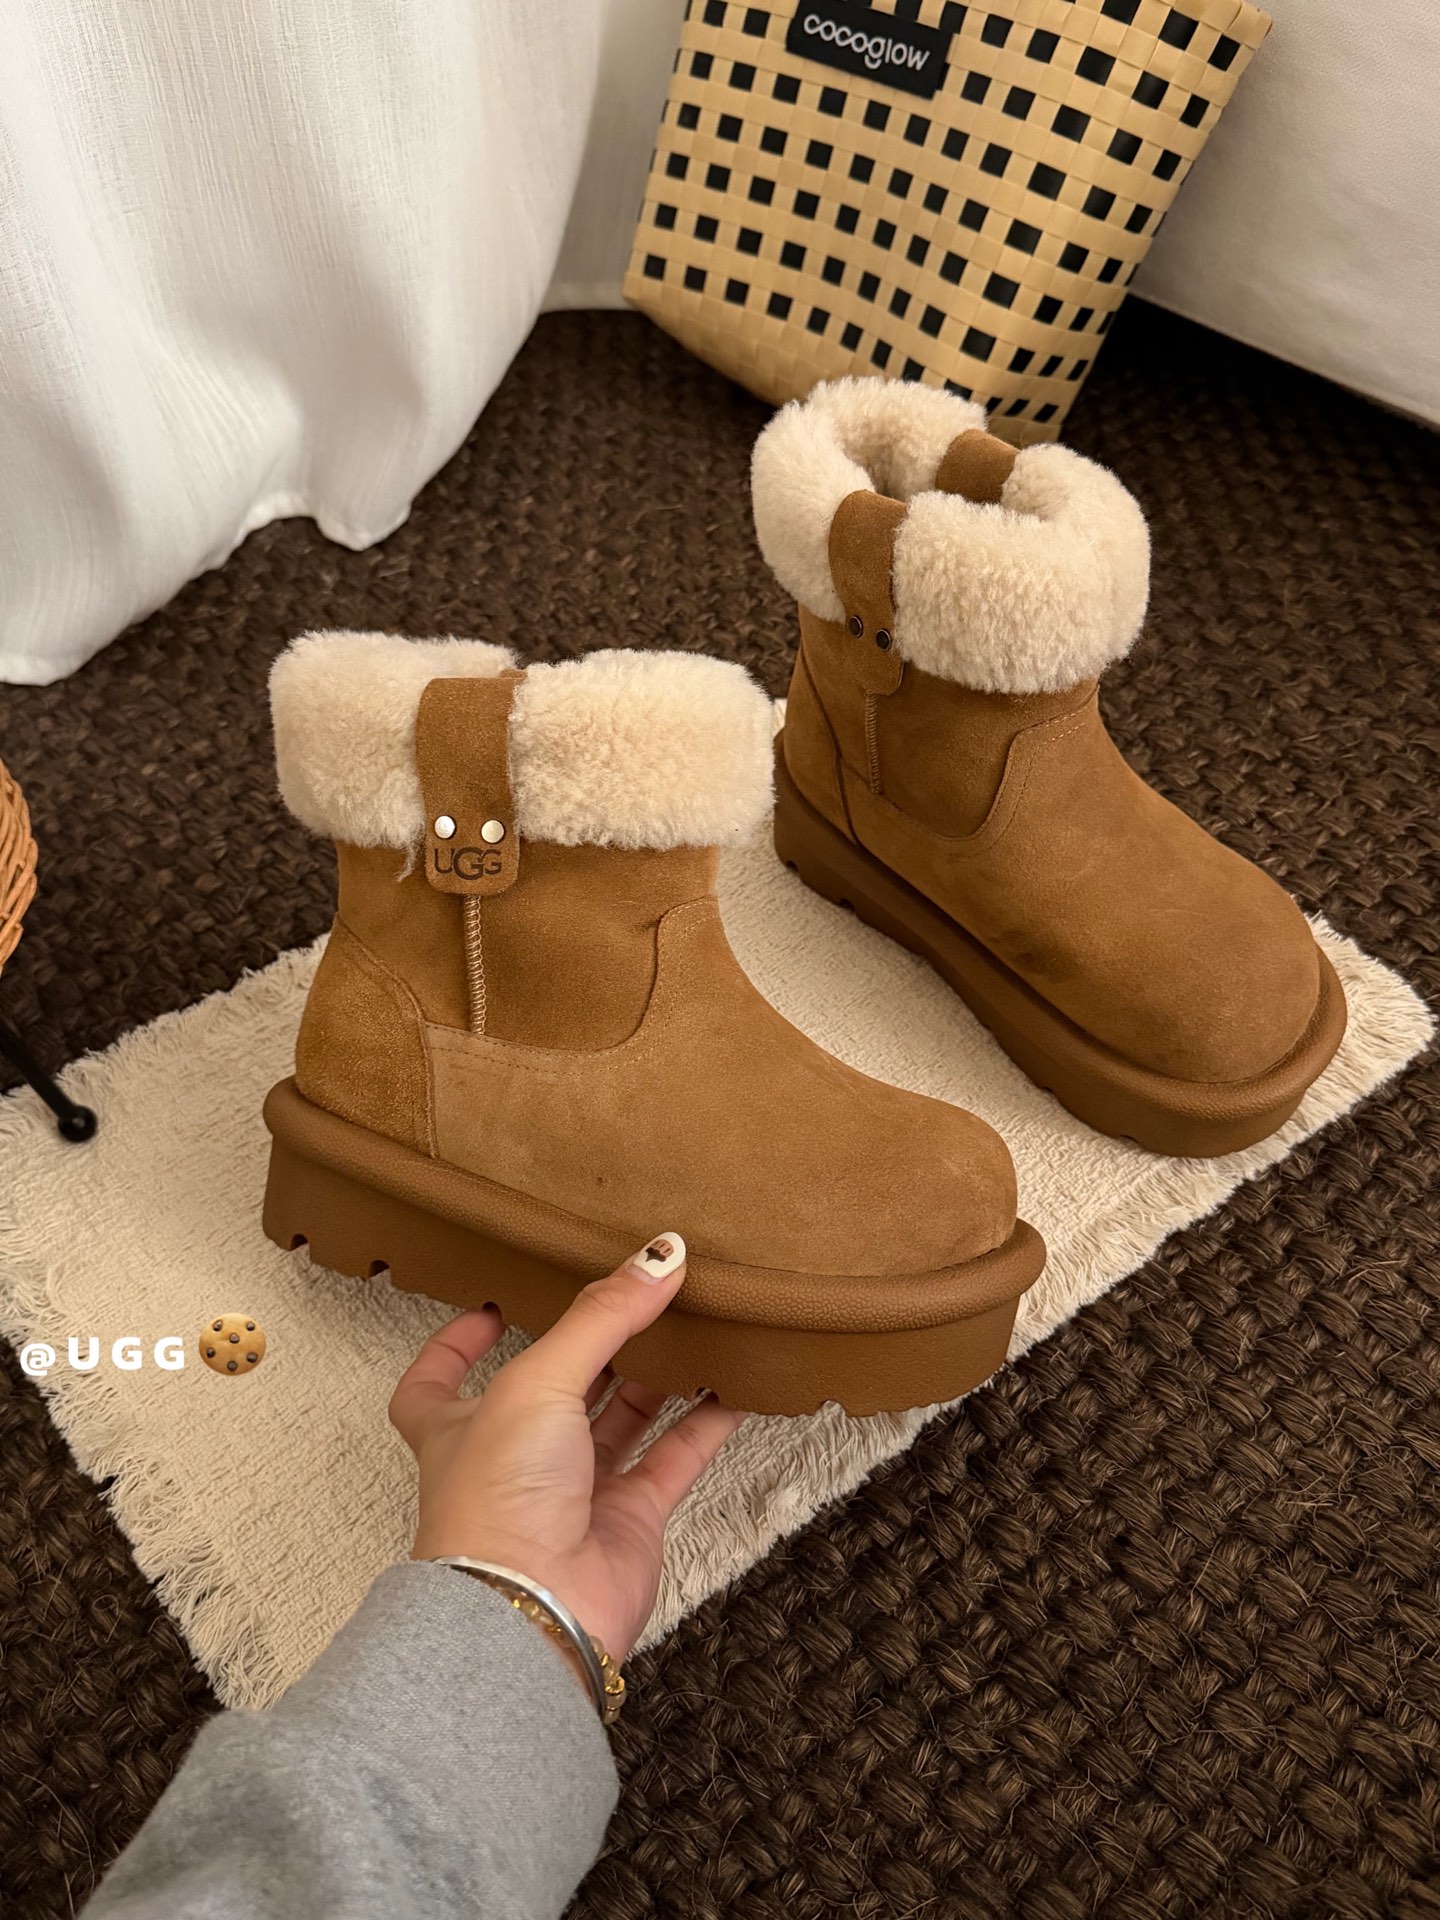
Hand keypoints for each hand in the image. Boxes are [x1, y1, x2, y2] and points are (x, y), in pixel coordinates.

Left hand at [388, 1234, 744, 1662]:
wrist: (533, 1610)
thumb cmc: (497, 1503)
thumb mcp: (538, 1381)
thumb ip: (602, 1316)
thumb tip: (658, 1255)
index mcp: (460, 1425)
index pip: (440, 1379)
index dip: (459, 1341)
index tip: (496, 1304)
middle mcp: (514, 1457)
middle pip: (556, 1387)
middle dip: (594, 1343)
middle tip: (636, 1291)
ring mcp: (572, 1491)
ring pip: (620, 1417)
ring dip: (657, 1372)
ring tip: (694, 1319)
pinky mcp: (628, 1520)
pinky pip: (674, 1457)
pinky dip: (706, 1422)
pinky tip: (736, 1384)